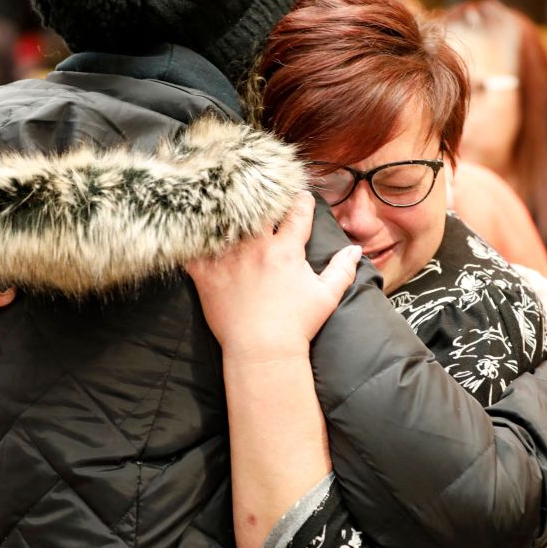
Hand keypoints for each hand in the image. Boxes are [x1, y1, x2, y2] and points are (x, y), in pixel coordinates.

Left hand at [186, 193, 361, 361]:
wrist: (263, 351)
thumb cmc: (297, 325)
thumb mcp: (326, 296)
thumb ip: (342, 270)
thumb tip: (355, 251)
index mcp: (286, 250)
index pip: (297, 213)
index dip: (302, 201)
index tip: (302, 197)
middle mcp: (256, 248)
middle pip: (257, 208)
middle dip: (262, 199)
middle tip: (261, 195)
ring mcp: (229, 259)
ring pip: (223, 221)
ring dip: (226, 211)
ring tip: (224, 202)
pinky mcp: (207, 274)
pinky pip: (193, 247)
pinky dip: (192, 237)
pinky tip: (191, 229)